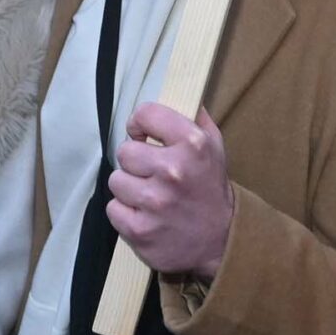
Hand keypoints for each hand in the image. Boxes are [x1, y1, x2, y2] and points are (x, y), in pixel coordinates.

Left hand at [107, 105, 233, 282]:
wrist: (222, 241)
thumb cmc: (211, 190)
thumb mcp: (215, 147)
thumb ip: (195, 118)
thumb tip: (179, 92)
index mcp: (192, 144)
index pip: (146, 113)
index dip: (139, 123)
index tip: (142, 134)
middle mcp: (173, 170)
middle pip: (125, 151)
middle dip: (135, 162)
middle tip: (150, 173)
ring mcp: (155, 202)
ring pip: (116, 181)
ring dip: (129, 189)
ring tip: (148, 196)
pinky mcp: (140, 230)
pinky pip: (113, 209)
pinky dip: (125, 213)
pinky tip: (144, 215)